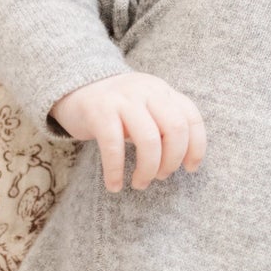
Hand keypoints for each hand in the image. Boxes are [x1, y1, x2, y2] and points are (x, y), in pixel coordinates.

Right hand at [51, 72, 205, 192]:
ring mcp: (123, 99)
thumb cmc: (116, 108)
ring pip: (149, 139)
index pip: (191, 118)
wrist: (74, 85)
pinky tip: (114, 185)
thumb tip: (183, 160)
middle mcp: (147, 91)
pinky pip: (113, 146)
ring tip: (139, 183)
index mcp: (162, 91)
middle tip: (160, 177)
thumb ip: (165, 123)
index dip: (196, 147)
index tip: (190, 169)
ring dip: (148, 169)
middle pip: (175, 129)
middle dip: (172, 161)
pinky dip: (115, 171)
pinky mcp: (98, 110)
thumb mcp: (146, 107)